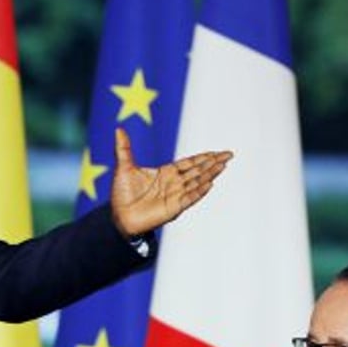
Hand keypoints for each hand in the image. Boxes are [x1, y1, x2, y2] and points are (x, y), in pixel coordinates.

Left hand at [109, 127, 232, 236]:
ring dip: (210, 174)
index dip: (203, 157)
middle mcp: (174, 184)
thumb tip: (119, 129)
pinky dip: (200, 191)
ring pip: (197, 182)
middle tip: (228, 155)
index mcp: (166, 173)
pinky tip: (210, 183)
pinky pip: (190, 198)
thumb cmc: (122, 195)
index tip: (216, 152)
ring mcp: (175, 195)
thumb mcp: (123, 167)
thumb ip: (124, 148)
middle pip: (198, 170)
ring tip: (223, 165)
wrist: (119, 217)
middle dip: (213, 162)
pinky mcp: (173, 207)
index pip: (189, 163)